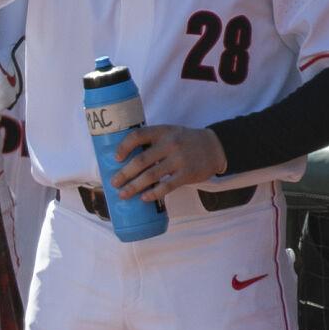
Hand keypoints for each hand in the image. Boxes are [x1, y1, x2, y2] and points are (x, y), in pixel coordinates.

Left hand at [110, 125, 227, 202]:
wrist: (214, 147)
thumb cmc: (184, 141)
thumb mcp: (169, 133)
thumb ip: (152, 141)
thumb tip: (125, 157)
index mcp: (162, 132)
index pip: (137, 136)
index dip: (124, 147)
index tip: (115, 158)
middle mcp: (169, 144)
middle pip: (141, 160)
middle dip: (124, 173)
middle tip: (114, 183)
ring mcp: (179, 160)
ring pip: (151, 176)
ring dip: (134, 186)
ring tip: (123, 194)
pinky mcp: (187, 174)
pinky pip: (167, 186)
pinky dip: (154, 193)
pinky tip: (144, 198)